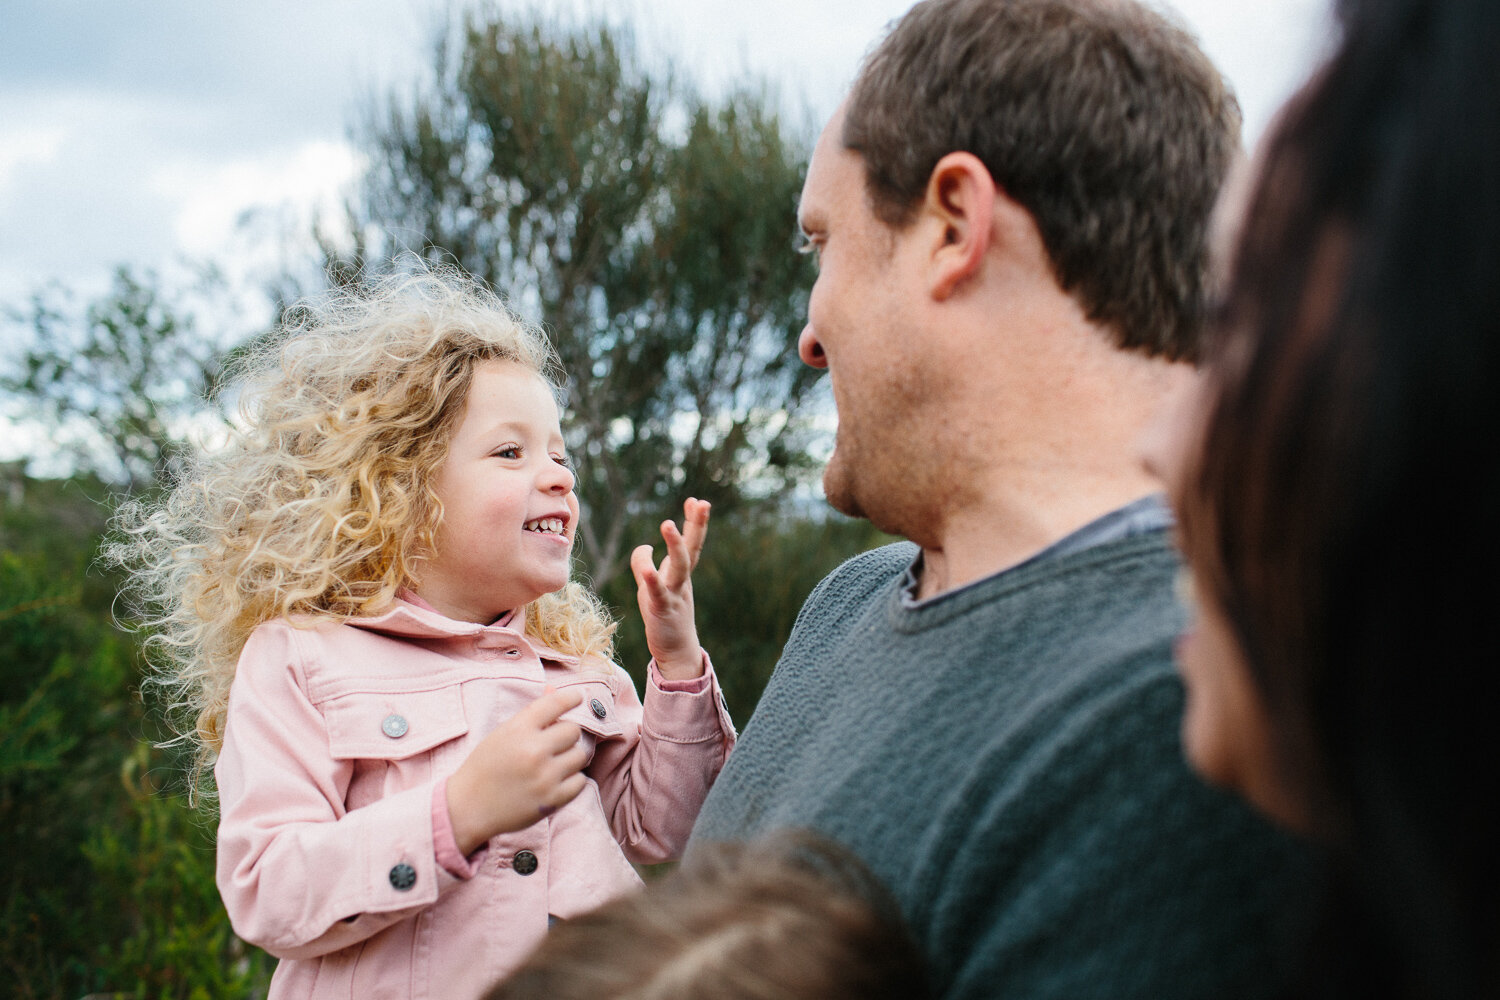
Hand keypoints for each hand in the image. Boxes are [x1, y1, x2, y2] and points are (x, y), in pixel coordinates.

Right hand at [446, 688, 587, 855]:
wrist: (468, 808)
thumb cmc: (485, 767)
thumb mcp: (502, 734)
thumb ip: (531, 714)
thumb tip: (555, 690)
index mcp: (518, 729)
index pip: (556, 703)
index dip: (571, 697)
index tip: (577, 697)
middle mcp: (533, 750)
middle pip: (573, 730)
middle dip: (565, 736)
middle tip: (551, 746)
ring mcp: (545, 776)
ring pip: (580, 755)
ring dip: (569, 759)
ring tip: (550, 766)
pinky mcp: (552, 799)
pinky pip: (580, 781)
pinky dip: (571, 781)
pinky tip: (554, 782)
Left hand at [629, 498, 709, 680]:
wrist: (676, 652)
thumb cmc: (664, 616)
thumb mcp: (651, 586)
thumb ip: (645, 565)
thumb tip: (645, 547)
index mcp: (680, 574)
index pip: (690, 543)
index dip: (693, 522)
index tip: (697, 500)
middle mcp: (681, 581)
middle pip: (692, 549)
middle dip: (697, 526)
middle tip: (702, 503)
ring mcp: (674, 594)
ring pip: (679, 567)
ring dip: (675, 545)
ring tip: (668, 524)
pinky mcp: (662, 610)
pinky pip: (657, 592)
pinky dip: (652, 579)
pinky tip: (647, 568)